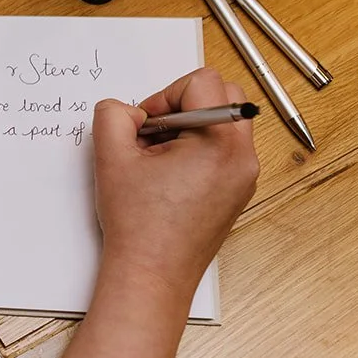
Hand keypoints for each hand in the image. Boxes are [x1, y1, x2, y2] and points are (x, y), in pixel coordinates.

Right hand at [92, 67, 259, 302]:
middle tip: (155, 135)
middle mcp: (243, 157)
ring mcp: (245, 176)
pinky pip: (224, 149)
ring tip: (160, 159)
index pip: (201, 82)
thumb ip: (113, 115)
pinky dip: (198, 149)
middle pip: (223, 93)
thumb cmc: (138, 225)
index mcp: (220, 142)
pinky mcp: (239, 191)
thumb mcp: (112, 158)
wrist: (152, 275)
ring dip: (190, 126)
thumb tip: (128, 110)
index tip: (146, 126)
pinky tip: (169, 176)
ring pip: (224, 121)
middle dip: (184, 104)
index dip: (164, 96)